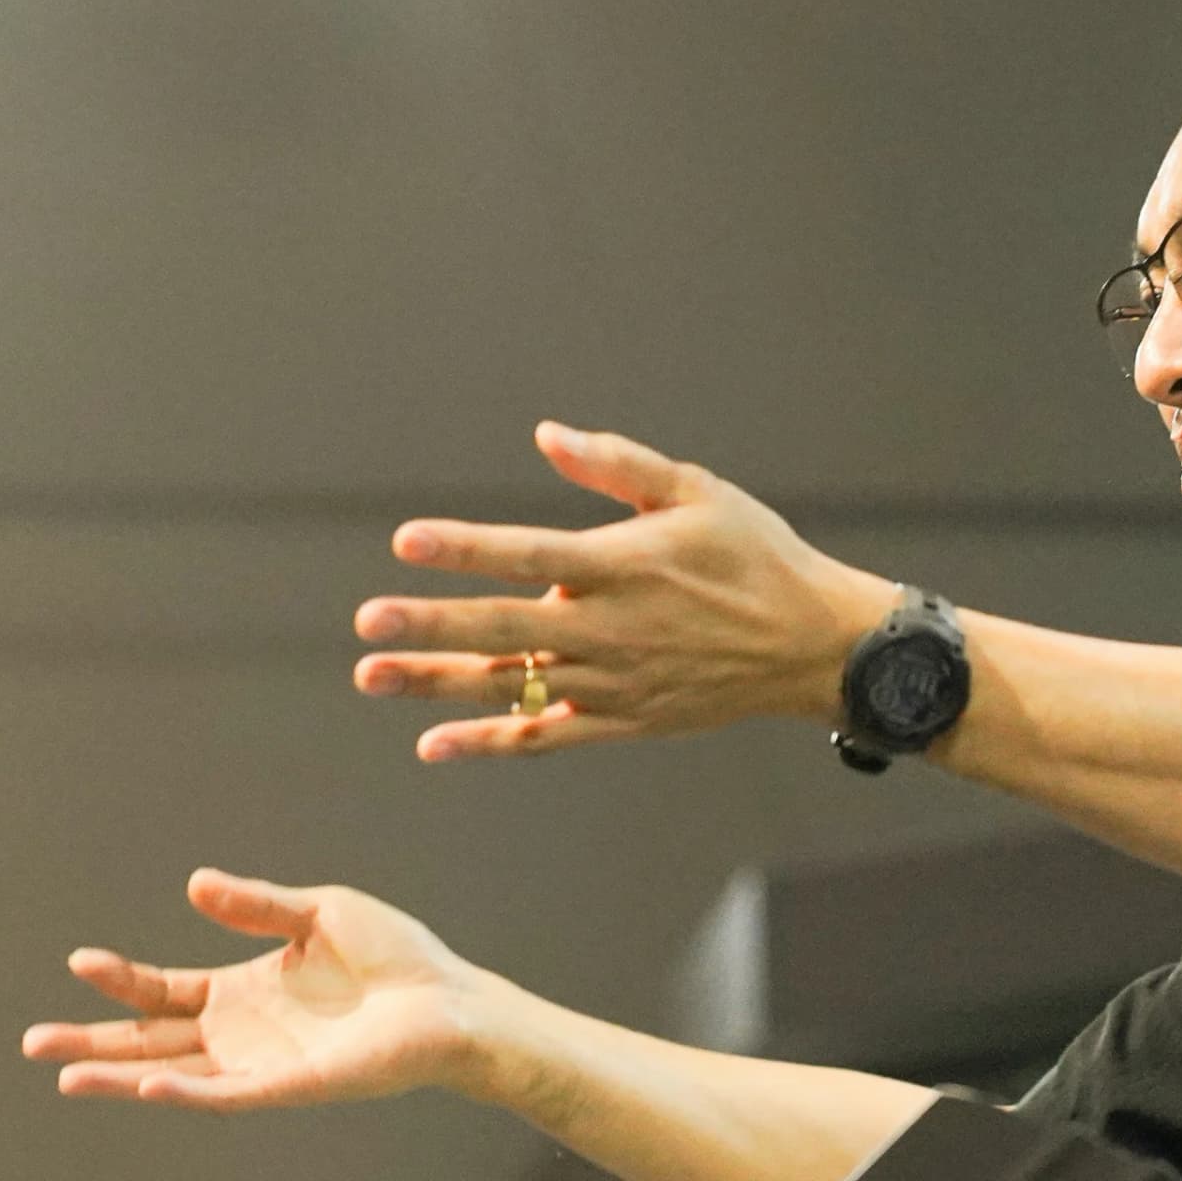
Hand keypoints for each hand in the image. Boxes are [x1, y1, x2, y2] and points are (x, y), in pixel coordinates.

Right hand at [24, 870, 503, 1109]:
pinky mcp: (290, 1085)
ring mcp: (262, 1063)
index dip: (122, 979)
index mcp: (244, 991)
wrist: (450, 1000)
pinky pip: (226, 1092)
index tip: (80, 962)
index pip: (164, 991)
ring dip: (120, 1076)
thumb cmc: (395, 956)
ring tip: (64, 1076)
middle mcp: (243, 1033)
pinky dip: (185, 1089)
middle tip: (34, 1045)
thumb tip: (194, 884)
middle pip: (151, 1039)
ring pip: (175, 1073)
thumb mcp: (318, 911)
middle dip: (93, 1043)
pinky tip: (146, 1083)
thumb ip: (256, 904)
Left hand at [352, 422, 897, 761]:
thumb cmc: (754, 555)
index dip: (466, 549)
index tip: (408, 542)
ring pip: (510, 685)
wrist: (815, 645)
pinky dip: (489, 742)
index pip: (529, 556)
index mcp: (625, 565)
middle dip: (430, 624)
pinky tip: (433, 744)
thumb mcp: (696, 492)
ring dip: (437, 682)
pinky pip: (545, 736)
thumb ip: (616, 466)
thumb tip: (546, 436)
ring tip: (371, 674)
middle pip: (504, 628)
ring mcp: (613, 682)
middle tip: (367, 621)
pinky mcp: (622, 721)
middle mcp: (611, 629)